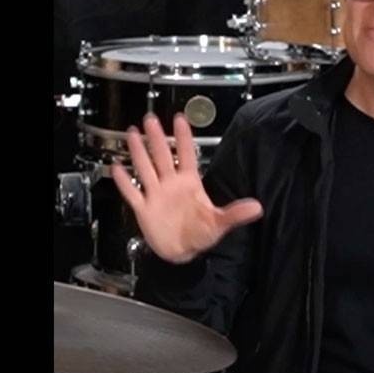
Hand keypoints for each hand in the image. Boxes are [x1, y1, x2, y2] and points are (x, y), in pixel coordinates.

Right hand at [111, 113, 263, 263]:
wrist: (182, 252)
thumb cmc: (200, 234)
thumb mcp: (220, 223)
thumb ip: (235, 213)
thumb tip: (256, 207)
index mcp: (189, 184)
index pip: (186, 155)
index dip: (183, 137)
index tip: (180, 119)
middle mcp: (171, 185)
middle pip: (162, 156)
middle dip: (156, 138)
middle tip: (151, 120)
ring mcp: (156, 195)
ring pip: (145, 168)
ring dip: (138, 152)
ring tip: (132, 134)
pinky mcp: (144, 209)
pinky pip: (132, 192)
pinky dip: (124, 181)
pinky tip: (117, 168)